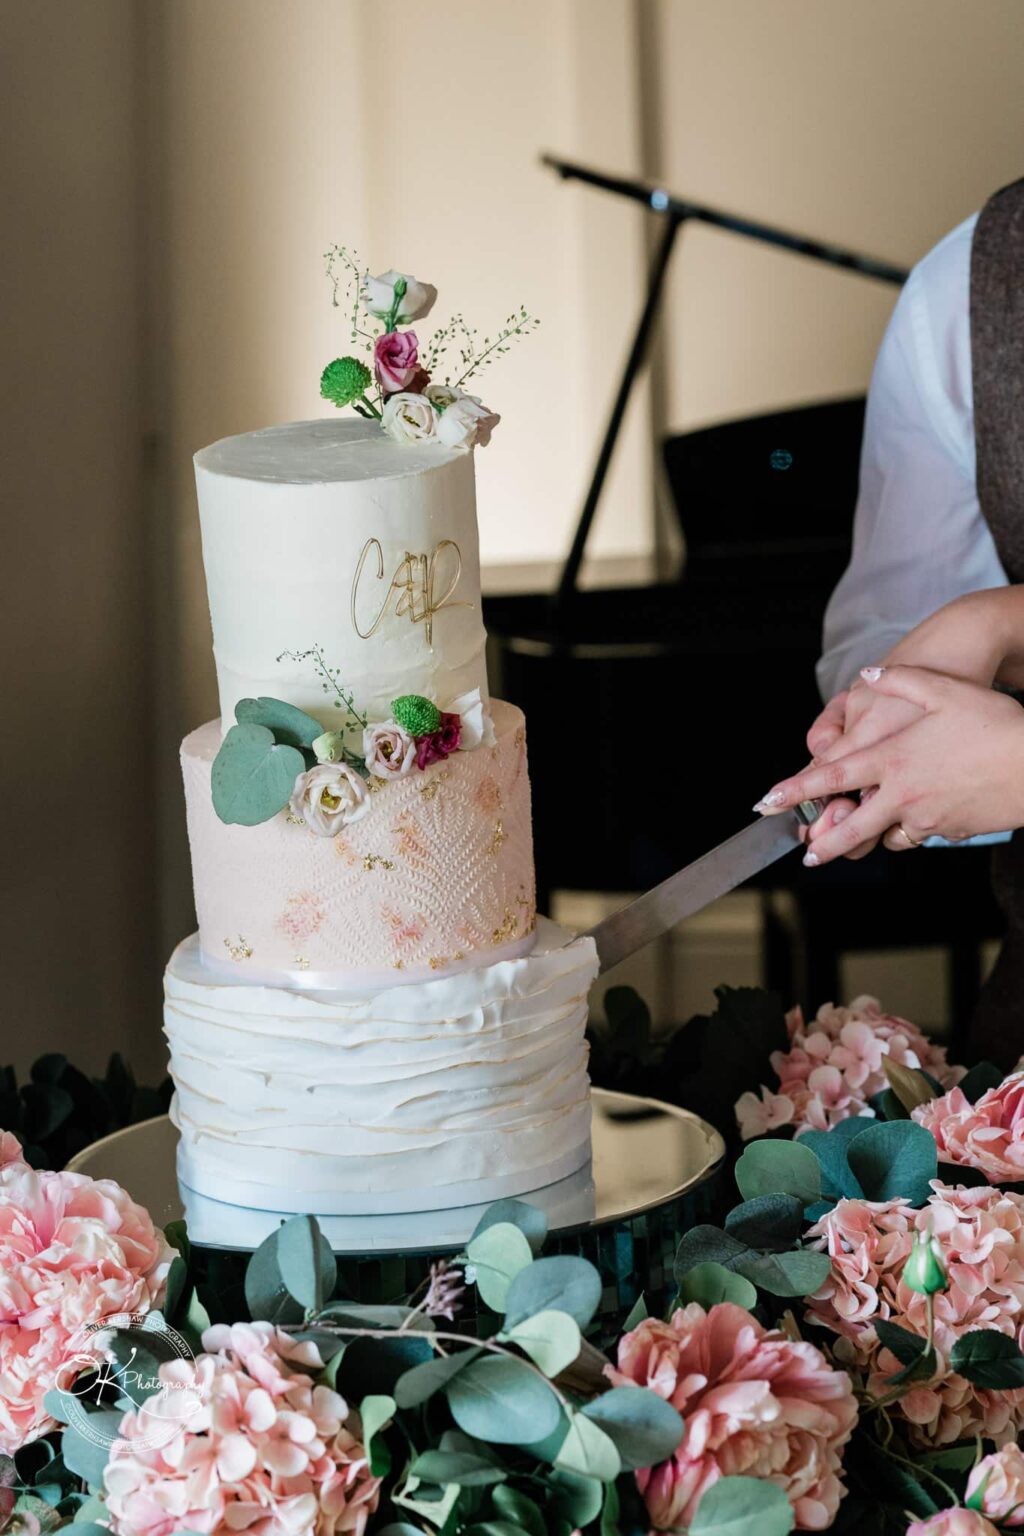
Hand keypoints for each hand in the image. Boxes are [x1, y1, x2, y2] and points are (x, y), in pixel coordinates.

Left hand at [754, 665, 1023, 864]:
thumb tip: (867, 676)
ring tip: (859, 837)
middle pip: (849, 827)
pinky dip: (909, 832)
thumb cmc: (994, 721)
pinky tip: (911, 822)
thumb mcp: (943, 690)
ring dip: (870, 838)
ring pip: (885, 836)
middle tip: (806, 853)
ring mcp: (926, 815)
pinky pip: (919, 836)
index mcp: (892, 758)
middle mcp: (902, 792)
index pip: (831, 778)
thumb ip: (899, 681)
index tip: (766, 803)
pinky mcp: (949, 829)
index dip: (794, 791)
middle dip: (823, 844)